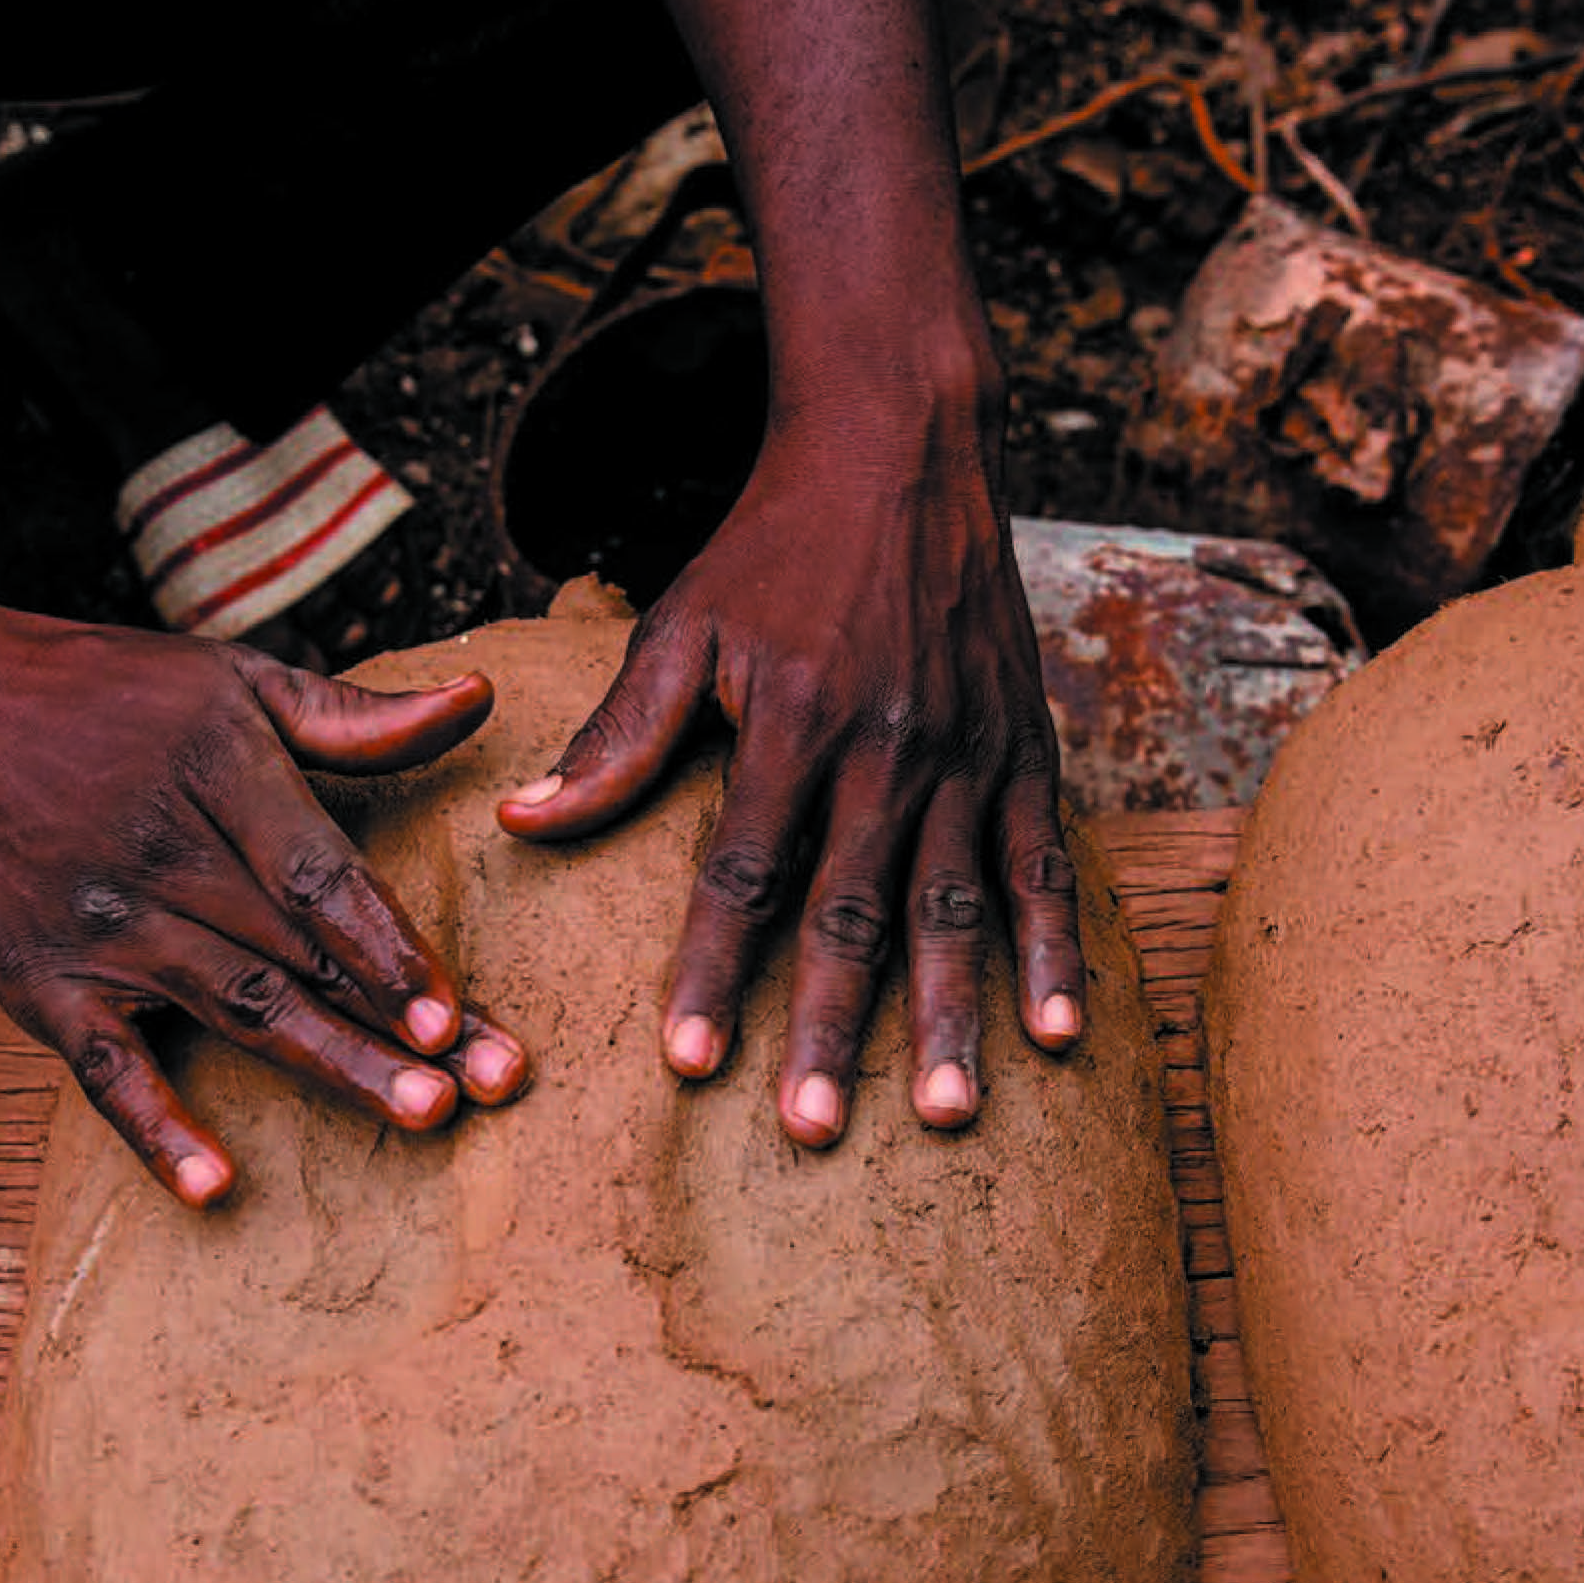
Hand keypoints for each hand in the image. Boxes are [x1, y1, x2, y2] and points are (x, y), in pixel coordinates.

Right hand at [0, 597, 525, 1205]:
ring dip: (330, 1066)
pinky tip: (214, 1187)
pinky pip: (105, 1069)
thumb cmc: (102, 693)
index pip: (319, 876)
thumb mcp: (231, 679)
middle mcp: (162, 855)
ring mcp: (101, 928)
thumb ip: (354, 716)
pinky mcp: (42, 984)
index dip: (388, 946)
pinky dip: (155, 1129)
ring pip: (234, 1009)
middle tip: (488, 1088)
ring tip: (419, 1116)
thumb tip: (479, 704)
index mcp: (216, 773)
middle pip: (297, 956)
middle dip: (397, 1027)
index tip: (456, 1011)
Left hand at [494, 402, 1080, 1144]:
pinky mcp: (1026, 753)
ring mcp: (967, 756)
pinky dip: (1056, 949)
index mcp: (796, 724)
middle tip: (813, 1131)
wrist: (904, 451)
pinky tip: (1058, 1034)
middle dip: (831, 1028)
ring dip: (951, 1015)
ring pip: (955, 906)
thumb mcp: (681, 626)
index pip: (744, 871)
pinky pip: (1044, 866)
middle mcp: (888, 750)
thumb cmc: (773, 550)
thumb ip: (617, 736)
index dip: (712, 968)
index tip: (686, 1062)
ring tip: (947, 1112)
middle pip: (851, 911)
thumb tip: (525, 824)